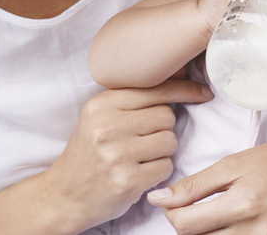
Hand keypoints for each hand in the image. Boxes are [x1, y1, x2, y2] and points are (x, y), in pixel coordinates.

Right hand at [38, 78, 212, 231]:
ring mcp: (116, 154)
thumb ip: (134, 98)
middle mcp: (107, 126)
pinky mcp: (126, 180)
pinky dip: (157, 172)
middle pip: (167, 116)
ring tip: (138, 158)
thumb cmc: (90, 152)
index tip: (203, 92)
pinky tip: (138, 174)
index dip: (184, 89)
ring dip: (162, 152)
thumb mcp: (101, 116)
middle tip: (142, 141)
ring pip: (170, 141)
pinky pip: (166, 167)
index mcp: (102, 104)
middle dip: (163, 129)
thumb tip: (180, 70)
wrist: (63, 195)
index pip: (155, 88)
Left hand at [147, 127, 266, 234]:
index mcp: (243, 204)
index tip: (174, 200)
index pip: (186, 225)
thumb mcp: (235, 163)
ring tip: (217, 213)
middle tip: (196, 206)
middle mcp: (256, 231)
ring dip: (209, 233)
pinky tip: (236, 222)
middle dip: (189, 224)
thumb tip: (158, 199)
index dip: (171, 212)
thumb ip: (195, 184)